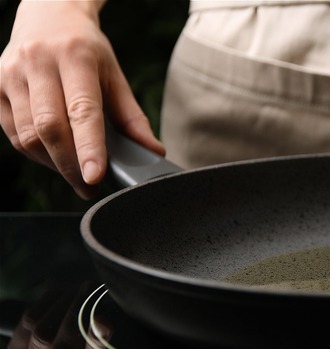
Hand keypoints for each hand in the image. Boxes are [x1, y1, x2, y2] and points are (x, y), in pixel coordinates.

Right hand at [0, 0, 164, 198]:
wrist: (48, 16)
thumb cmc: (86, 50)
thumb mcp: (115, 76)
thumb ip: (132, 117)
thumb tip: (153, 151)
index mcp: (75, 58)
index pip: (82, 109)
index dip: (88, 147)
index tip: (95, 176)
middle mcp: (38, 63)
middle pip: (49, 127)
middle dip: (70, 165)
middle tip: (88, 187)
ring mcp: (11, 74)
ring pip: (27, 134)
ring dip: (52, 163)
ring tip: (74, 173)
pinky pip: (11, 132)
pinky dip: (34, 152)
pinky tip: (53, 157)